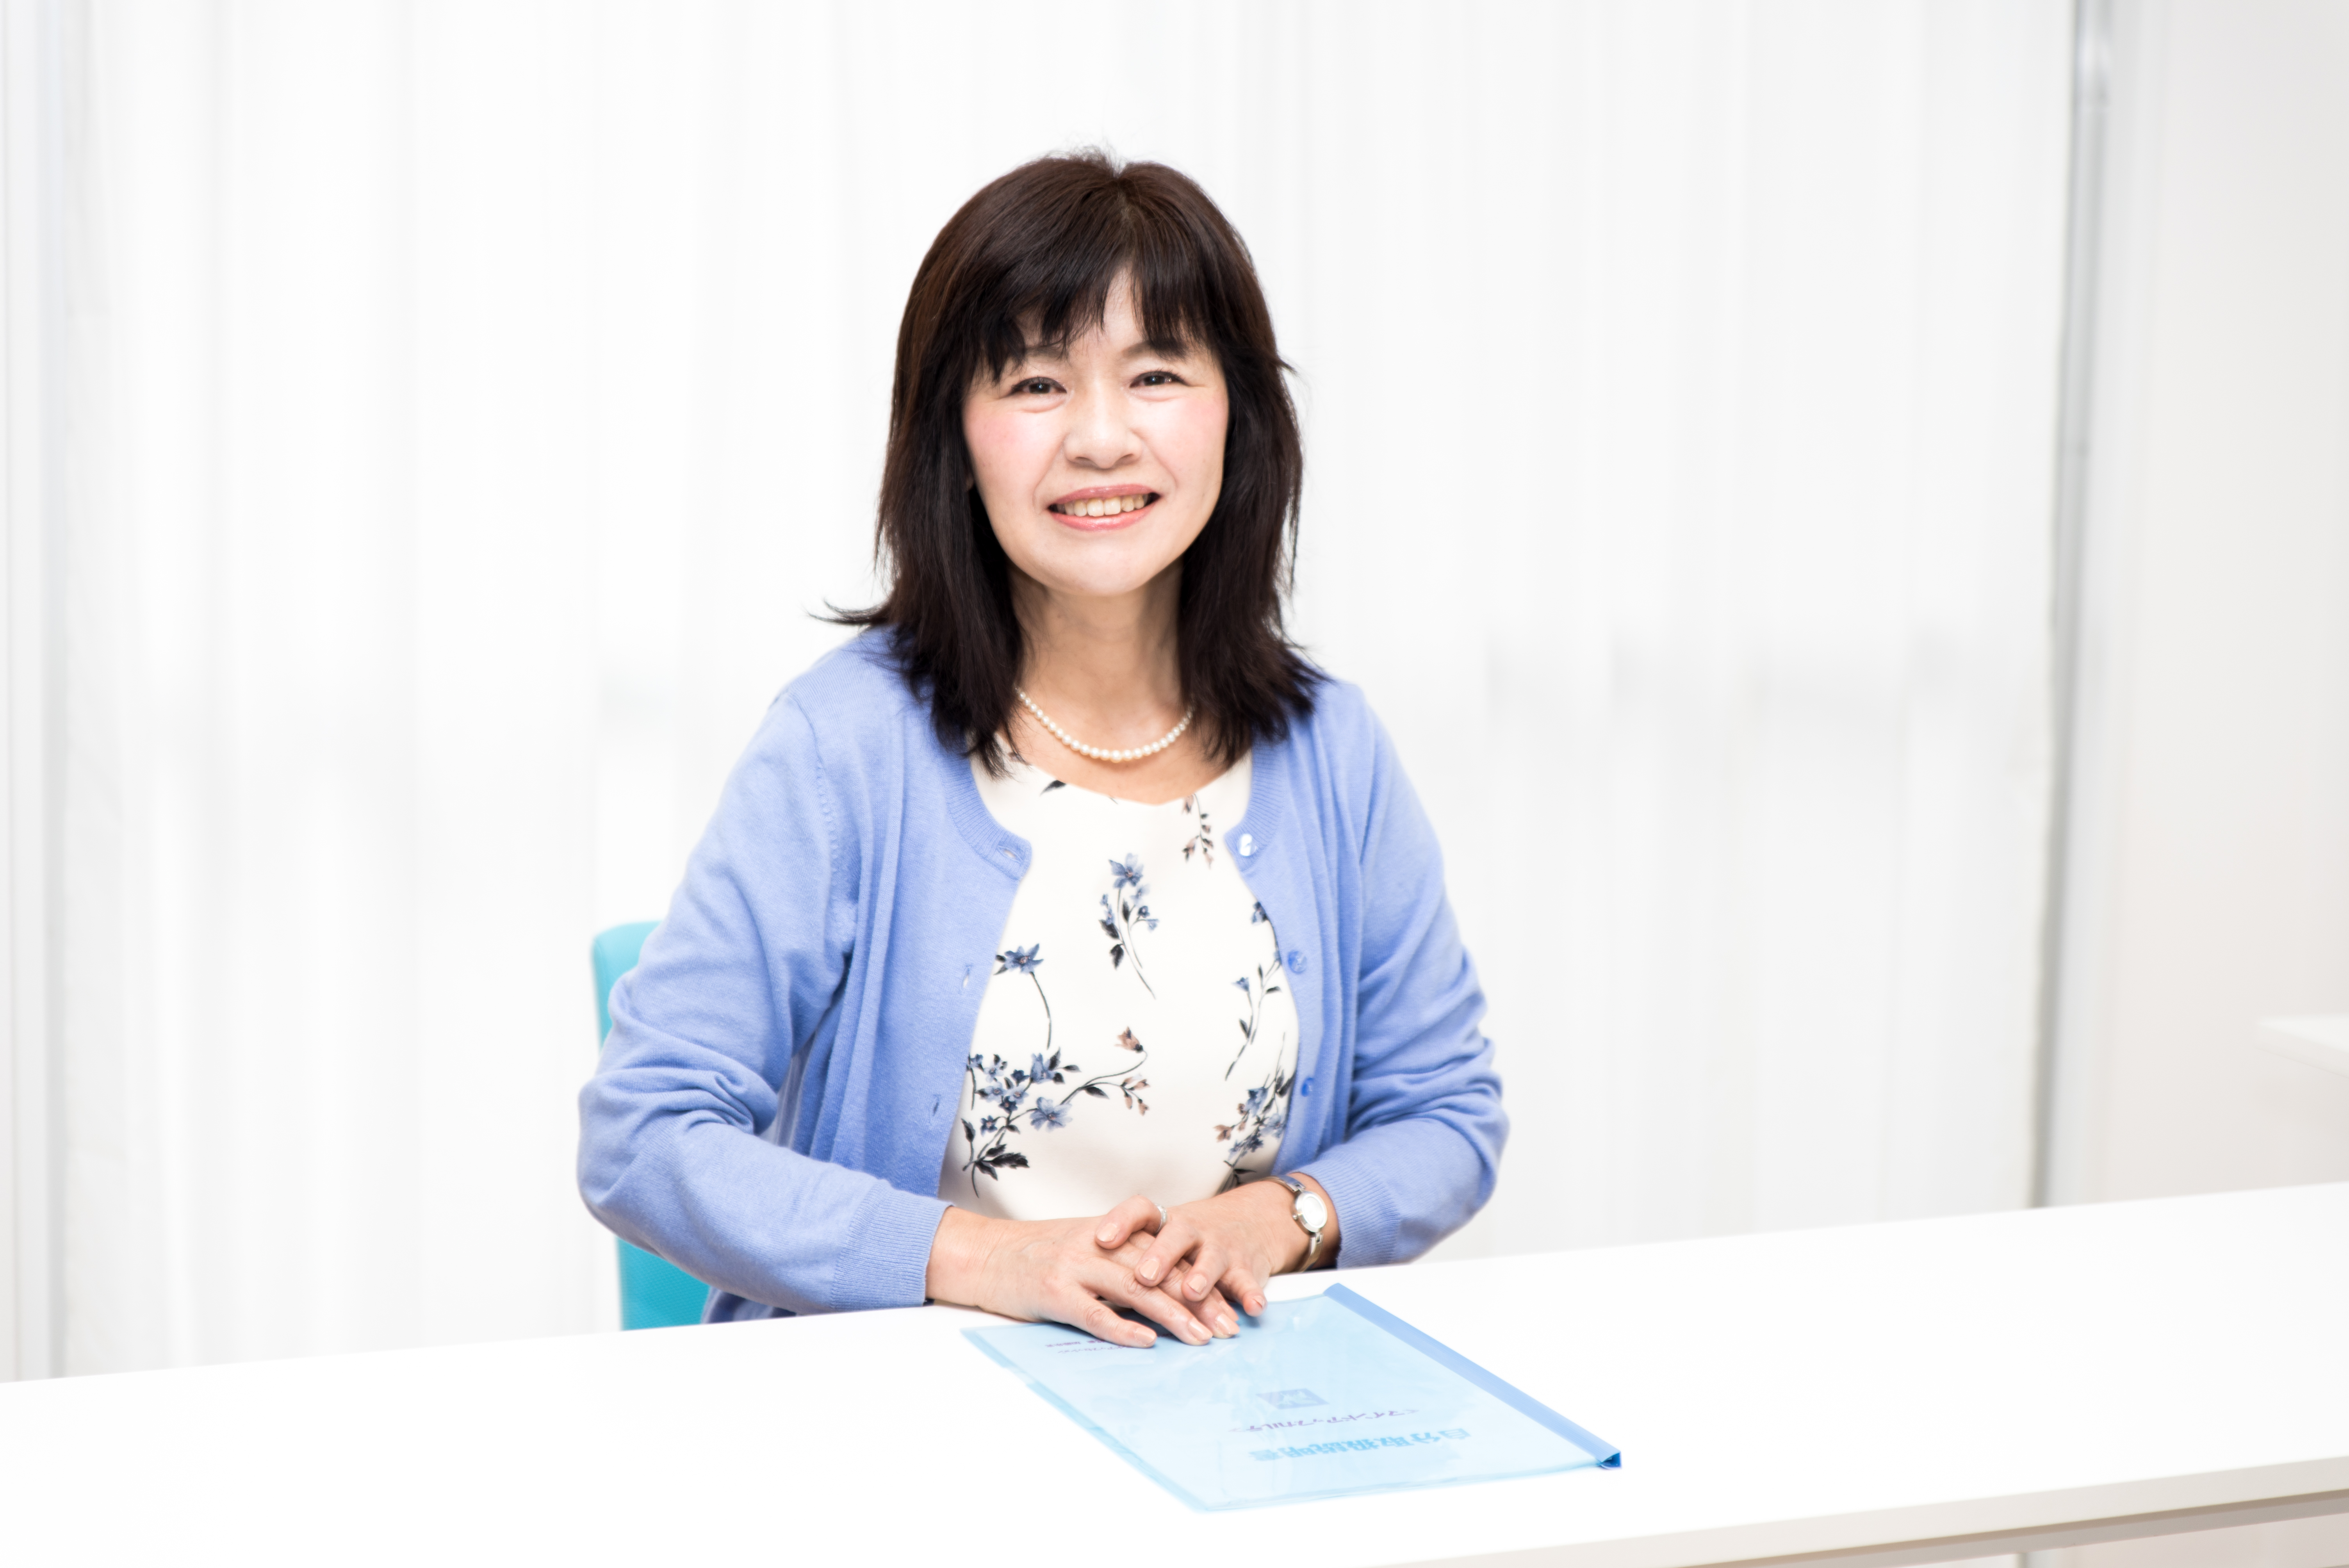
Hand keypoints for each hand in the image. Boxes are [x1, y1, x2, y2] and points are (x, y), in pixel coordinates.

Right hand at [925, 1206, 1239, 1348]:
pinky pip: (1093, 1311)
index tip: (1230, 1307)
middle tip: (1229, 1328)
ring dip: (1172, 1315)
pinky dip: (1121, 1327)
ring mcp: (1075, 1266)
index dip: (1201, 1281)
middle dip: (1199, 1301)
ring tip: (1201, 1338)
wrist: (982, 1253)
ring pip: (1134, 1289)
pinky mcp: (1053, 1291)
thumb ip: (1121, 1262)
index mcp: (1110, 1233)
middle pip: (1160, 1272)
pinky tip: (1145, 1341)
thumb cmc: (1034, 1255)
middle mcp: (1098, 1244)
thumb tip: (1163, 1293)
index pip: (1168, 1256)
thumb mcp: (1083, 1247)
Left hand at [1094, 1177, 1336, 1319]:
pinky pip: (1248, 1280)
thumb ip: (1128, 1258)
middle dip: (1160, 1256)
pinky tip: (1252, 1308)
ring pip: (1211, 1258)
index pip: (1139, 1211)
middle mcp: (1191, 1230)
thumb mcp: (1159, 1240)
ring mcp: (1219, 1247)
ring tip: (1192, 1292)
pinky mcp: (1245, 1266)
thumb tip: (1079, 1284)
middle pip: (1175, 1236)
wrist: (1250, 1222)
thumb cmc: (1187, 1241)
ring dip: (1203, 1275)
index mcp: (1164, 1222)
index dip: (1120, 1222)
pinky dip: (1251, 1294)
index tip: (1101, 1238)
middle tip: (1144, 1276)